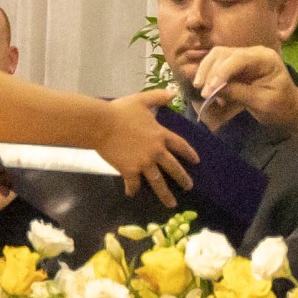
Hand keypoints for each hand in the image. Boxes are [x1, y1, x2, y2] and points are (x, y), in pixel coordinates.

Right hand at [93, 88, 192, 202]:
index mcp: (160, 135)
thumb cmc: (120, 111)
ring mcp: (143, 163)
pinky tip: (132, 194)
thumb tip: (173, 93)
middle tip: (189, 187)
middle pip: (173, 168)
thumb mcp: (141, 100)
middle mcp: (155, 151)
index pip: (180, 145)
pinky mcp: (129, 171)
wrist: (101, 124)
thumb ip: (158, 97)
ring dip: (165, 194)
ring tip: (172, 204)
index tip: (196, 161)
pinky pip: (134, 183)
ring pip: (158, 182)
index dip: (189, 153)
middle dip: (183, 178)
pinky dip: (133, 189)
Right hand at [191, 42, 297, 140]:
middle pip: (223, 54)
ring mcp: (245, 57)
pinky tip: (210, 92)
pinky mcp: (238, 65)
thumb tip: (212, 89)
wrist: (291, 110)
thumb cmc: (281, 108)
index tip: (209, 89)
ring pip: (218, 57)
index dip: (220, 72)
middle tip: (202, 91)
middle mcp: (254, 53)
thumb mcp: (261, 103)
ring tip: (202, 90)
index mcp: (266, 59)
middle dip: (209, 71)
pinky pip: (219, 66)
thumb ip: (238, 93)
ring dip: (206, 72)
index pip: (238, 59)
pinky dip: (211, 77)